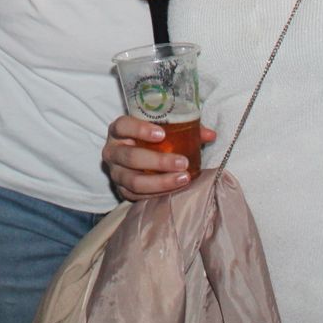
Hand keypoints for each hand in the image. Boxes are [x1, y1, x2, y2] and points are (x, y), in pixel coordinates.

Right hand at [102, 115, 217, 200]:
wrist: (134, 159)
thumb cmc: (149, 141)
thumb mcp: (162, 130)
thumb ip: (185, 129)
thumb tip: (210, 135)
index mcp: (119, 131)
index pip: (123, 126)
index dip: (140, 129)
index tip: (162, 134)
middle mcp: (112, 151)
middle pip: (130, 157)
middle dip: (158, 161)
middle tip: (182, 162)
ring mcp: (115, 173)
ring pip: (133, 181)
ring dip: (160, 182)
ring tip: (184, 178)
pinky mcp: (120, 190)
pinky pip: (137, 196)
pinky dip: (158, 194)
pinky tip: (175, 190)